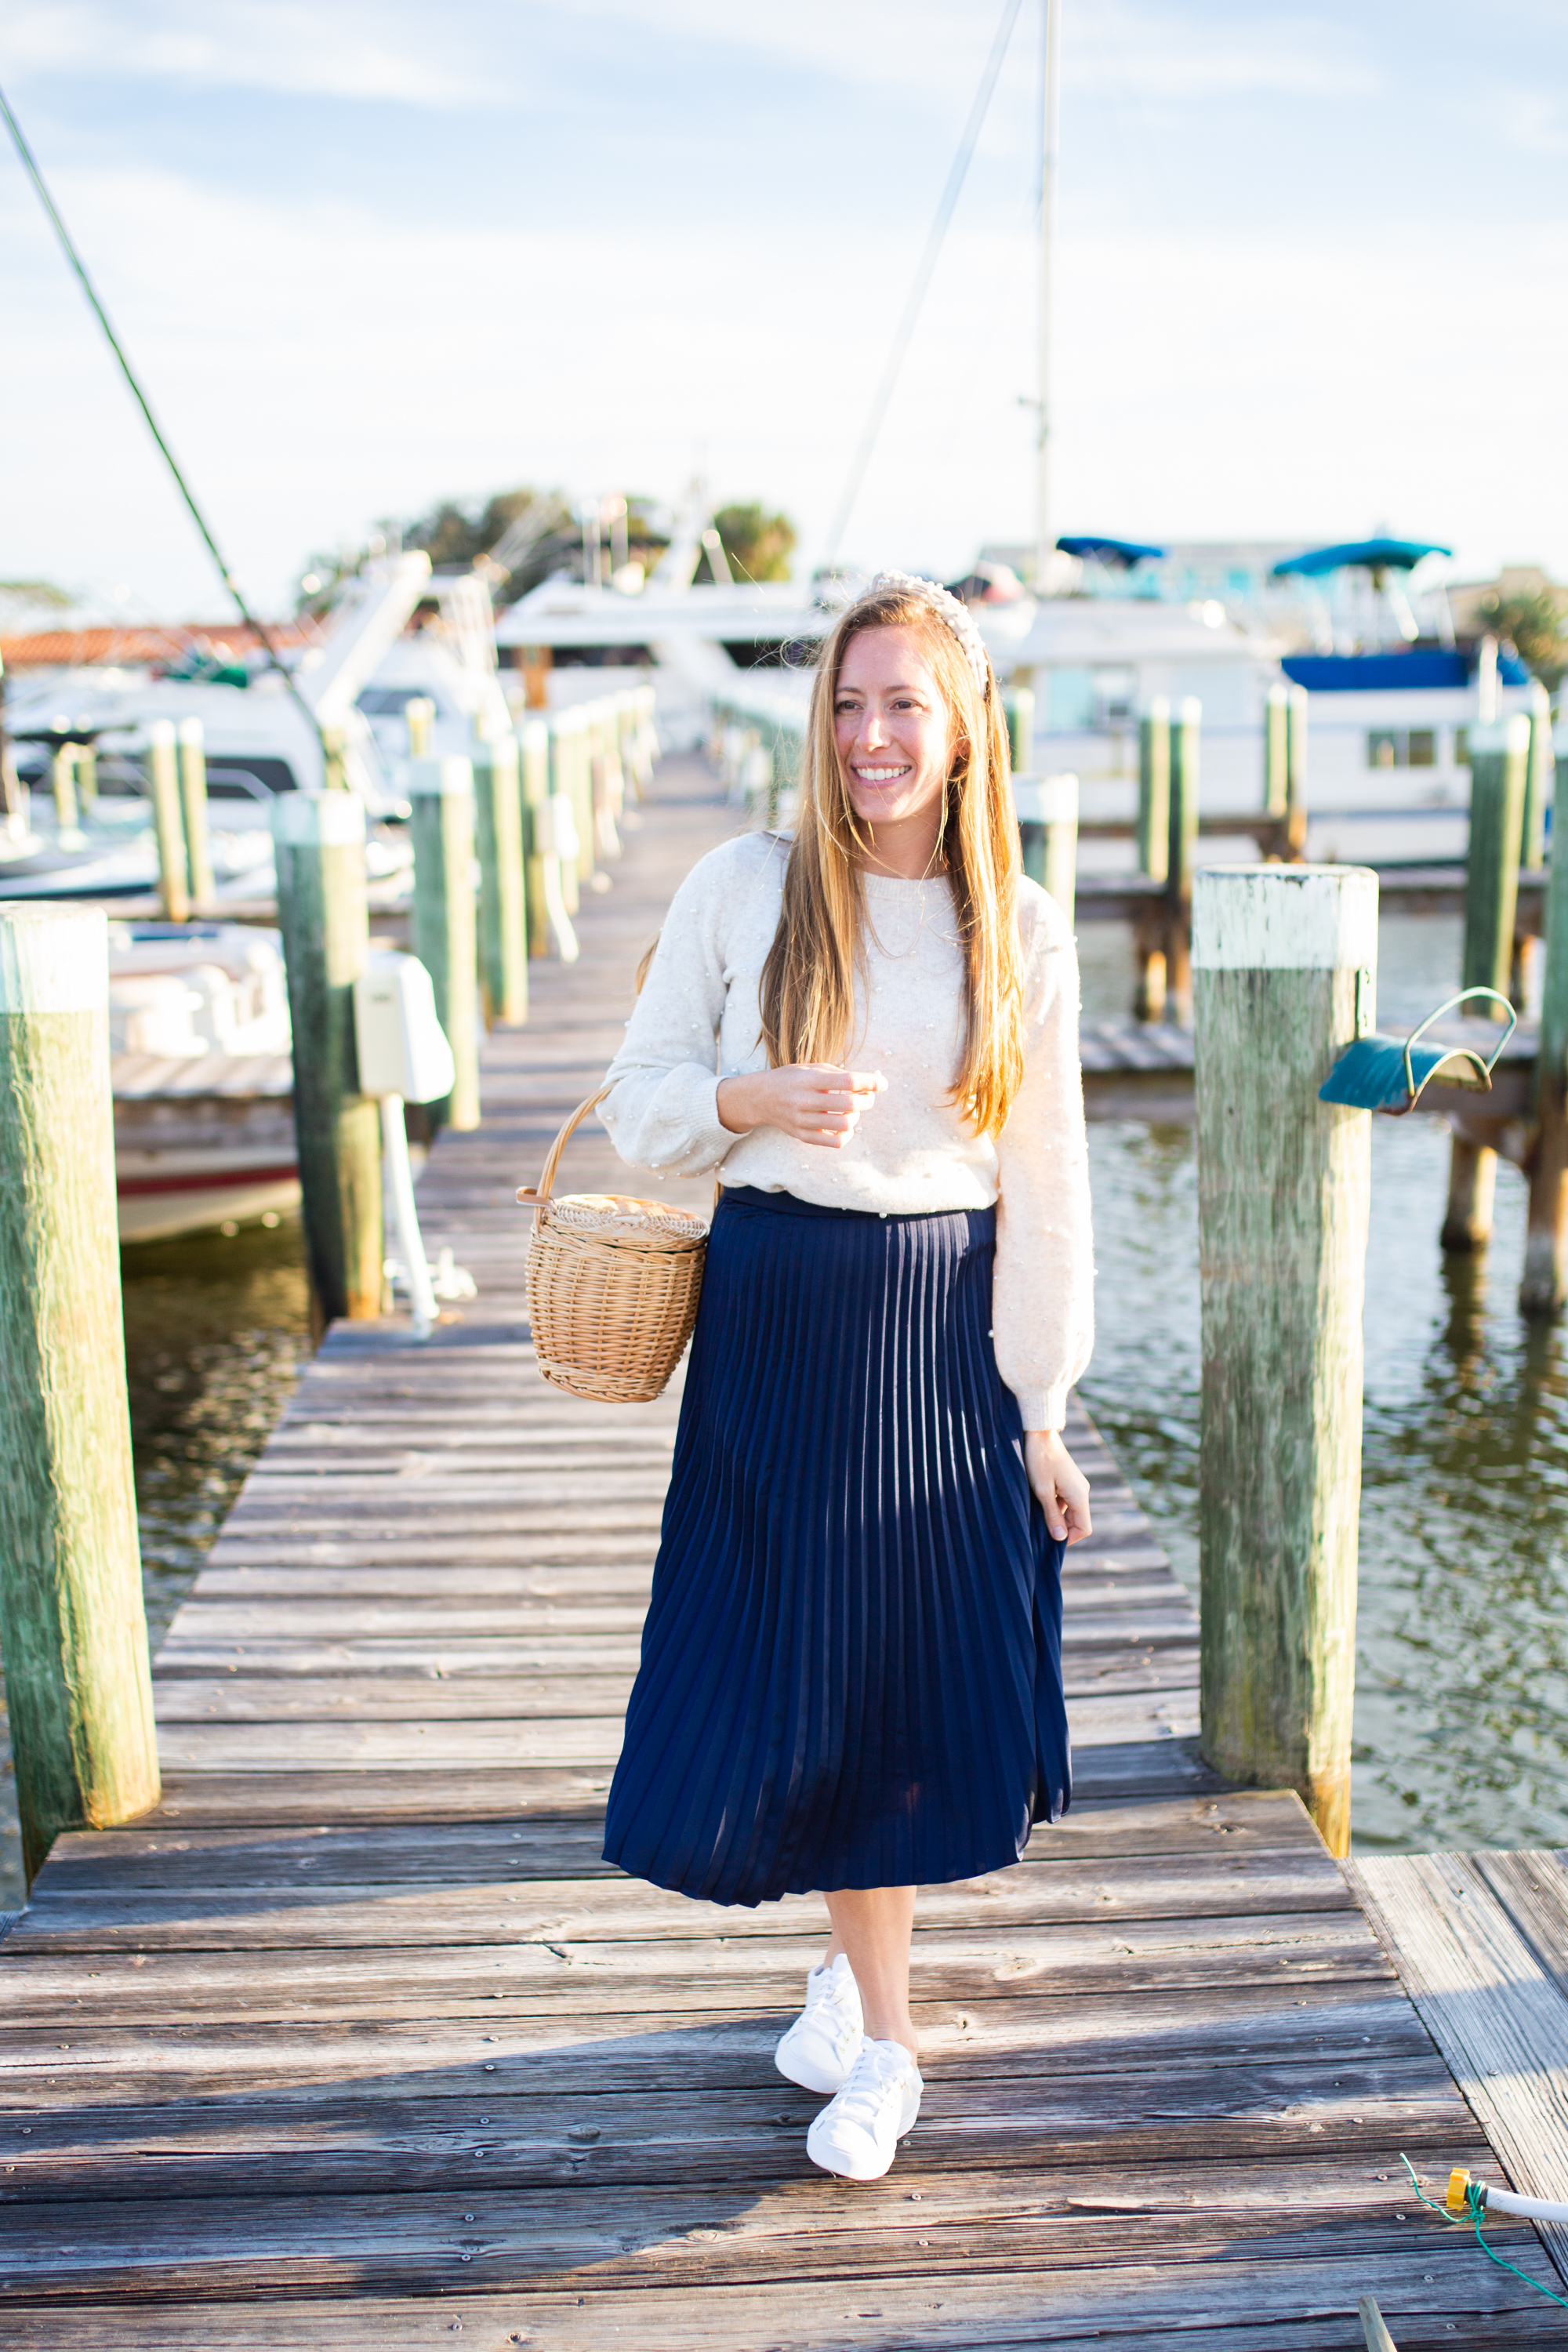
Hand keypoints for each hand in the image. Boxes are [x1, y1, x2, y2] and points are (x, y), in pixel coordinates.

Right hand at [717, 1064, 885, 1149]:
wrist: (761, 1097)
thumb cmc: (794, 1079)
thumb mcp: (814, 1068)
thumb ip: (843, 1074)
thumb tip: (877, 1080)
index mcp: (810, 1079)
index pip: (849, 1081)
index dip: (871, 1081)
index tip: (881, 1082)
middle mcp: (805, 1100)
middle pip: (850, 1104)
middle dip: (867, 1099)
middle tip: (866, 1095)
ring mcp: (803, 1121)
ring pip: (846, 1125)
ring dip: (857, 1116)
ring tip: (852, 1110)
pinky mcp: (803, 1136)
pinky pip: (835, 1142)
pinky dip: (847, 1134)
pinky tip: (845, 1124)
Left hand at [1024, 1430, 1091, 1544]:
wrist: (1039, 1433)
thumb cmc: (1039, 1460)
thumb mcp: (1042, 1491)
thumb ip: (1052, 1515)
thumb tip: (1060, 1538)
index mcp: (1079, 1495)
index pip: (1084, 1529)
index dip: (1069, 1539)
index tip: (1049, 1541)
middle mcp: (1082, 1492)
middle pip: (1077, 1521)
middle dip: (1061, 1529)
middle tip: (1039, 1530)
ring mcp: (1076, 1485)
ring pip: (1070, 1512)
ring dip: (1056, 1517)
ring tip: (1036, 1515)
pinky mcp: (1068, 1481)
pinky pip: (1065, 1501)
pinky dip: (1054, 1507)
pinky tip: (1038, 1502)